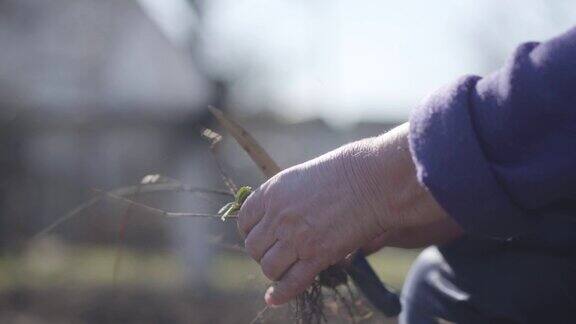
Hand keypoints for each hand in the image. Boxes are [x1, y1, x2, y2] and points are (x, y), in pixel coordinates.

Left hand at [237, 123, 454, 305]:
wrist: (373, 180)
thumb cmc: (343, 172)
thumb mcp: (302, 177)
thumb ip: (284, 198)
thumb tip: (275, 218)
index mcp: (272, 193)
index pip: (244, 220)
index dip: (250, 231)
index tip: (261, 235)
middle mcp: (278, 217)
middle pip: (253, 247)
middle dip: (262, 252)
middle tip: (277, 251)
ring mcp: (296, 238)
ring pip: (269, 268)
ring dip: (274, 270)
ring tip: (286, 266)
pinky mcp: (317, 256)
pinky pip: (291, 283)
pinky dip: (281, 294)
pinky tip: (274, 298)